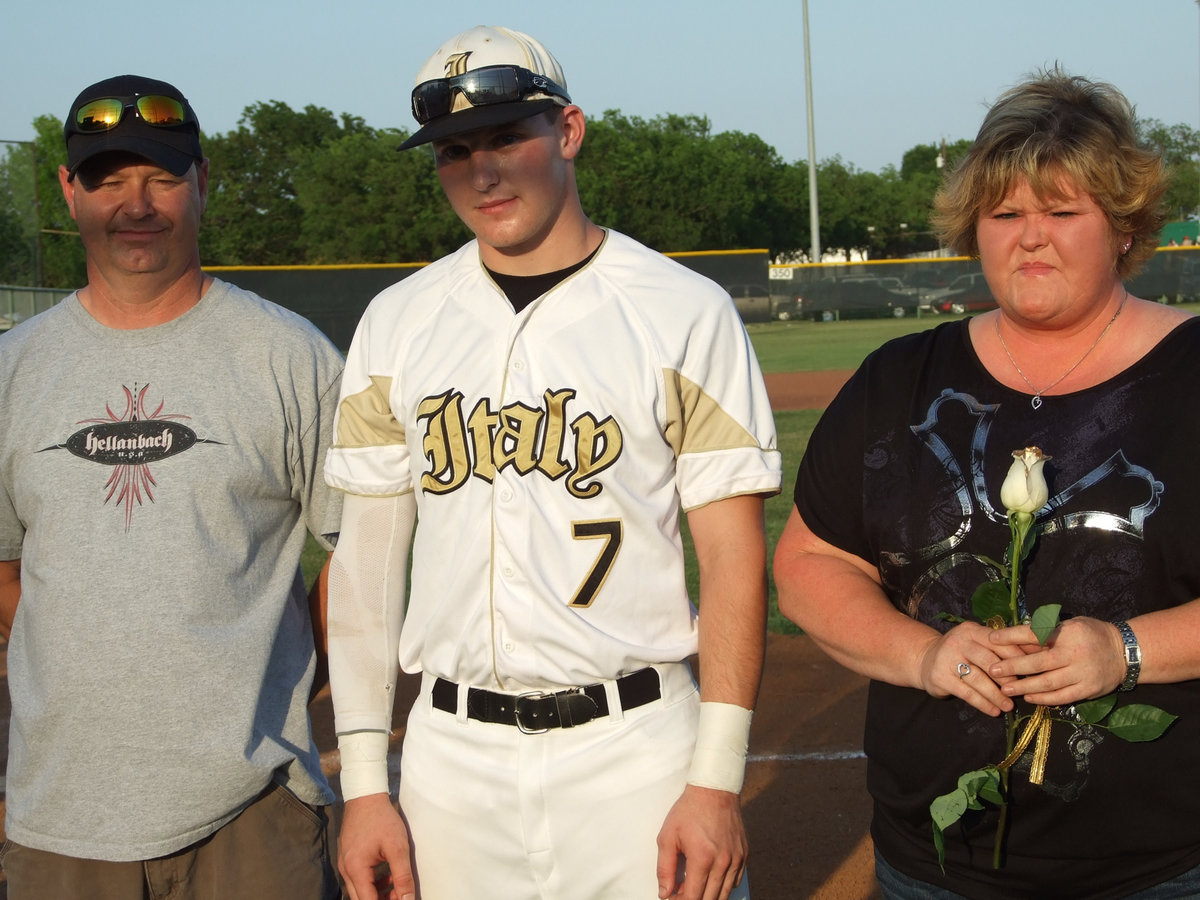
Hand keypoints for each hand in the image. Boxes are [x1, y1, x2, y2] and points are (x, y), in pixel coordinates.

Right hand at [338, 793, 415, 899]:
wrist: (365, 795)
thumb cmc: (381, 818)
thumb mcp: (397, 847)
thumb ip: (403, 876)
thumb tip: (408, 899)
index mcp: (356, 869)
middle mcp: (346, 870)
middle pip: (361, 899)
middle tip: (401, 896)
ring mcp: (344, 864)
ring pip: (360, 890)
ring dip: (378, 894)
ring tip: (398, 888)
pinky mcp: (348, 857)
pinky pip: (358, 879)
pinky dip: (373, 883)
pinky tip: (389, 876)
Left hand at [656, 784, 746, 899]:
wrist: (714, 790)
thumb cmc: (689, 811)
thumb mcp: (667, 837)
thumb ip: (664, 869)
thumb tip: (665, 893)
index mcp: (702, 859)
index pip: (693, 898)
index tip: (672, 897)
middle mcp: (723, 863)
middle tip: (681, 892)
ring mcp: (736, 860)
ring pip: (725, 894)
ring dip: (708, 896)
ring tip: (694, 886)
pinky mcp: (743, 855)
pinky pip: (735, 882)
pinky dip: (723, 886)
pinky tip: (710, 878)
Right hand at [916, 621, 1028, 715]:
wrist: (925, 659)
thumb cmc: (961, 653)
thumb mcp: (977, 643)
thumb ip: (1000, 647)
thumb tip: (1036, 653)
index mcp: (972, 630)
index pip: (999, 643)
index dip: (1016, 658)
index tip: (1031, 672)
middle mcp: (958, 641)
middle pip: (989, 661)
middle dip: (1007, 678)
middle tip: (1020, 691)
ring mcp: (946, 658)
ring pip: (978, 679)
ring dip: (996, 695)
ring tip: (1009, 706)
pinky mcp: (940, 677)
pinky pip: (967, 693)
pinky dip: (983, 704)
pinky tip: (994, 711)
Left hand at [988, 617, 1125, 704]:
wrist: (1125, 652)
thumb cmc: (1091, 634)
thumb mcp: (1070, 625)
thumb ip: (1047, 632)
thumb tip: (1016, 639)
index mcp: (1068, 632)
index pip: (1034, 633)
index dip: (1011, 635)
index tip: (991, 638)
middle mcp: (1074, 653)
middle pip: (1038, 663)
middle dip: (1013, 667)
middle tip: (993, 671)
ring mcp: (1082, 674)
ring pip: (1048, 683)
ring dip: (1024, 687)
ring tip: (1005, 689)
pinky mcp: (1089, 689)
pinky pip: (1062, 697)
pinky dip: (1044, 699)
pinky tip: (1029, 698)